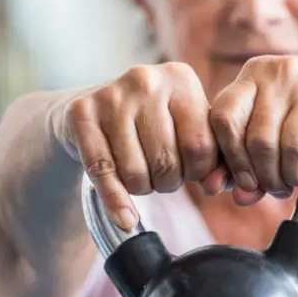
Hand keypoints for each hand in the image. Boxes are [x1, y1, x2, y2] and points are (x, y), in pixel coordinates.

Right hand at [52, 62, 219, 230]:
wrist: (94, 108)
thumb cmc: (153, 123)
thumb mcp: (186, 127)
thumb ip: (213, 157)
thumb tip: (216, 187)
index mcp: (180, 78)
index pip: (201, 146)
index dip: (198, 172)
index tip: (190, 171)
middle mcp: (146, 80)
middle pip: (167, 161)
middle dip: (169, 181)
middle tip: (162, 175)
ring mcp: (111, 95)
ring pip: (136, 172)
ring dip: (143, 188)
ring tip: (142, 174)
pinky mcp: (81, 114)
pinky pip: (102, 172)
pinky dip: (116, 202)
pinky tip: (125, 217)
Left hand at [208, 53, 297, 206]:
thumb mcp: (276, 128)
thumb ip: (248, 160)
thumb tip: (232, 195)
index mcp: (253, 75)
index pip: (223, 119)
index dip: (233, 160)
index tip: (249, 182)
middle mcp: (282, 70)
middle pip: (259, 140)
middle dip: (268, 177)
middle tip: (281, 187)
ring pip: (294, 144)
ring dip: (297, 174)